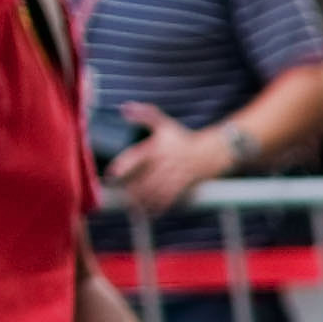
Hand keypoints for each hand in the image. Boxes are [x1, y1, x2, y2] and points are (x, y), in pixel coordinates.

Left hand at [103, 112, 236, 214]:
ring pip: (156, 192)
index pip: (135, 157)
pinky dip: (159, 207)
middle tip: (123, 196)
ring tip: (134, 207)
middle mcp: (165, 162)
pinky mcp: (183, 185)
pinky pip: (169, 199)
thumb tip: (124, 108)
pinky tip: (151, 212)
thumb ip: (145, 115)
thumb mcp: (164, 124)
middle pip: (144, 179)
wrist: (211, 152)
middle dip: (132, 190)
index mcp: (157, 147)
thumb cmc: (183, 138)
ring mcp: (175, 175)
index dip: (122, 167)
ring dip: (144, 201)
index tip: (111, 175)